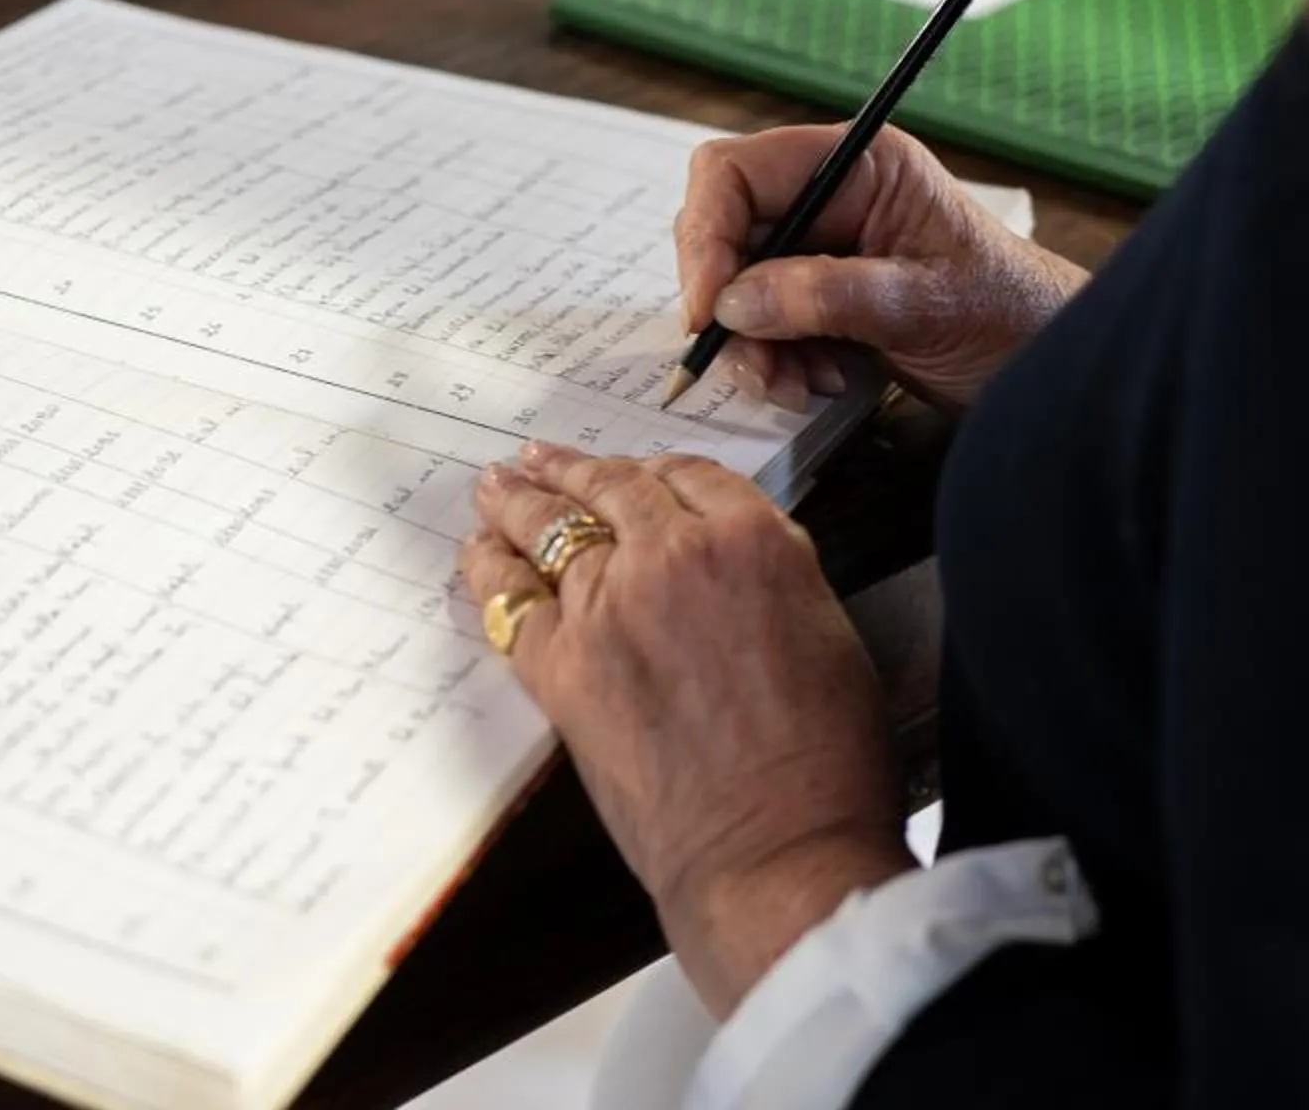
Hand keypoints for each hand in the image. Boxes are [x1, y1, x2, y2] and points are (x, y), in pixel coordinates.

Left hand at [461, 440, 913, 1016]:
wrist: (774, 849)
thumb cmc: (825, 761)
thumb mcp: (829, 633)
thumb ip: (774, 577)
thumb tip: (734, 567)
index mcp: (753, 540)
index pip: (691, 475)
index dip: (657, 470)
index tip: (635, 471)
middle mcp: (672, 555)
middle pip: (614, 488)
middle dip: (575, 469)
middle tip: (542, 458)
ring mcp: (607, 605)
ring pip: (553, 529)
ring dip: (521, 501)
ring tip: (496, 485)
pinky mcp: (561, 664)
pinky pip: (510, 600)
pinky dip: (490, 570)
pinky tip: (478, 553)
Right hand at [676, 123, 1084, 413]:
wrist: (1052, 364)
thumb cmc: (1013, 315)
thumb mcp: (925, 305)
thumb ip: (829, 296)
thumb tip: (736, 301)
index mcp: (859, 165)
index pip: (736, 172)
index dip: (706, 235)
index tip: (707, 309)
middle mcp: (830, 196)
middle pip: (724, 230)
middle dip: (728, 304)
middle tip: (755, 364)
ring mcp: (822, 246)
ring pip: (734, 285)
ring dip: (752, 344)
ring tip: (799, 384)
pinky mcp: (820, 294)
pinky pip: (761, 322)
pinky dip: (774, 361)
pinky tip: (818, 382)